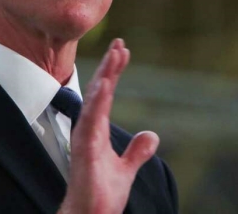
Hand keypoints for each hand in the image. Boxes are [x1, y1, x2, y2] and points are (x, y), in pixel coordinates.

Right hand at [58, 39, 159, 213]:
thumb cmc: (101, 195)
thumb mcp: (126, 170)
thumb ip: (137, 152)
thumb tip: (152, 136)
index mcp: (97, 130)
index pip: (106, 94)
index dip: (114, 72)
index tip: (123, 51)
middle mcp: (89, 129)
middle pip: (100, 90)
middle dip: (110, 66)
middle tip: (120, 43)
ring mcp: (86, 137)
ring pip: (95, 99)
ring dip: (105, 76)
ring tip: (115, 55)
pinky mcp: (85, 148)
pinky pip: (91, 119)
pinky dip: (98, 100)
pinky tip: (105, 83)